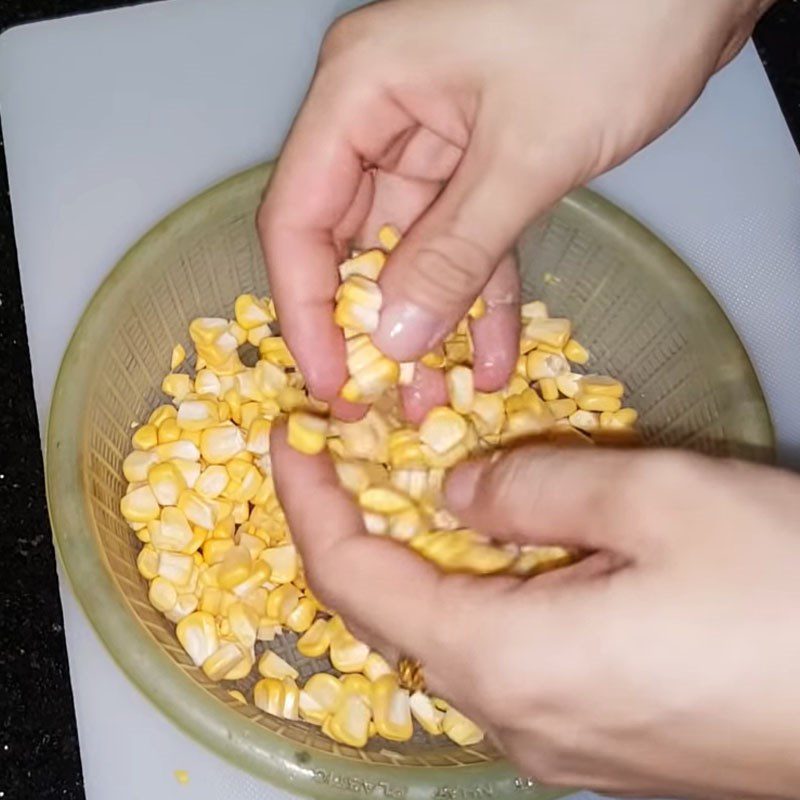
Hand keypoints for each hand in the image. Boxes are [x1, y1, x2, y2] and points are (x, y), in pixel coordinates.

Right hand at [258, 0, 767, 420]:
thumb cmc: (614, 22)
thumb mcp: (525, 153)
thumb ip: (453, 251)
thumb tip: (394, 341)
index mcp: (362, 89)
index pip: (299, 216)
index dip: (306, 309)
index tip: (330, 380)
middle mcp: (384, 113)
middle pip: (351, 240)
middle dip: (372, 328)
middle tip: (382, 403)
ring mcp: (436, 134)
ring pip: (414, 250)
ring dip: (430, 324)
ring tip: (438, 401)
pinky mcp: (486, 155)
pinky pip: (470, 239)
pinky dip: (481, 295)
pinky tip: (492, 358)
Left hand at [272, 427, 799, 799]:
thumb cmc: (790, 598)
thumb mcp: (656, 502)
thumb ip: (532, 489)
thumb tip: (455, 494)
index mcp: (505, 661)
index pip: (354, 580)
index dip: (308, 503)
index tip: (288, 438)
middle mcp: (513, 718)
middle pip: (392, 614)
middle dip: (358, 525)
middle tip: (351, 448)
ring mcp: (555, 740)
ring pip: (448, 636)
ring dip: (421, 558)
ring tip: (419, 483)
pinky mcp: (598, 738)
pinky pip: (503, 658)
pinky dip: (474, 593)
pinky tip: (503, 550)